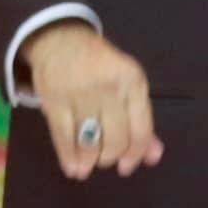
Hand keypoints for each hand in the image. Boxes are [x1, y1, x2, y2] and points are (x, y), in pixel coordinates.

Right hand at [23, 19, 160, 178]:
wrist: (61, 39)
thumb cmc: (100, 66)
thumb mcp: (127, 86)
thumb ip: (141, 121)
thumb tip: (153, 157)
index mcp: (134, 81)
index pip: (140, 130)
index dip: (135, 155)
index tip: (125, 167)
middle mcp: (110, 86)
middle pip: (115, 139)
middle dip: (109, 157)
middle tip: (103, 160)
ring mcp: (80, 92)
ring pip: (89, 141)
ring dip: (89, 161)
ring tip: (86, 166)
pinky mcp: (54, 98)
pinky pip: (64, 136)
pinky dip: (69, 157)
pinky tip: (72, 168)